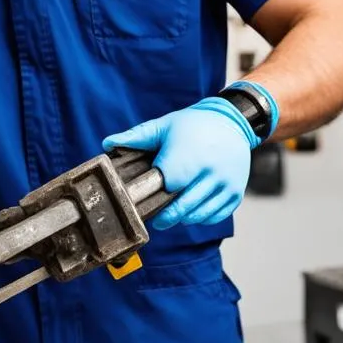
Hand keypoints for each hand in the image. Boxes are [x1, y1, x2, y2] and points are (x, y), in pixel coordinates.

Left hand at [103, 93, 265, 230]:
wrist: (232, 122)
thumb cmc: (193, 125)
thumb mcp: (165, 126)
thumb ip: (137, 136)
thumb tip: (107, 143)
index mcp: (189, 154)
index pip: (168, 185)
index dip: (154, 193)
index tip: (145, 196)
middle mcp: (210, 170)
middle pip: (182, 206)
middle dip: (166, 215)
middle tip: (158, 219)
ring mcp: (225, 183)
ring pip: (198, 214)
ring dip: (183, 218)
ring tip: (174, 213)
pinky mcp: (235, 192)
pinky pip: (215, 216)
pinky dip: (202, 218)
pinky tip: (193, 211)